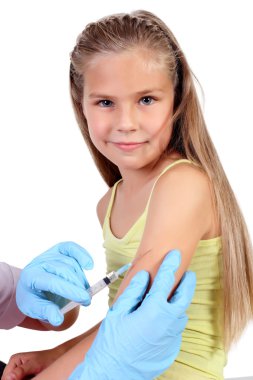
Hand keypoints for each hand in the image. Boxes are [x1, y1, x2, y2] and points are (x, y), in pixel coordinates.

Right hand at [2, 347, 61, 379]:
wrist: (56, 358)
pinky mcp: (24, 376)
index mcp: (14, 360)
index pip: (5, 378)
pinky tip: (33, 377)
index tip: (25, 378)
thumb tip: (10, 377)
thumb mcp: (34, 364)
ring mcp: (19, 372)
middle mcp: (14, 366)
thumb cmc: (47, 358)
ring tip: (33, 376)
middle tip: (30, 377)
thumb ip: (22, 370)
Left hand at [16, 241, 93, 325]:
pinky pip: (71, 248)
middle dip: (78, 286)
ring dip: (81, 278)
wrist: (31, 284)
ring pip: (71, 263)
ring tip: (85, 292)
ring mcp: (49, 254)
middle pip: (64, 270)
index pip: (52, 282)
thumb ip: (46, 312)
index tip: (84, 299)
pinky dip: (82, 254)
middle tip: (87, 300)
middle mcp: (39, 262)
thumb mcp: (34, 308)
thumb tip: (58, 320)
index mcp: (31, 277)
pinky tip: (89, 265)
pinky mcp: (58, 249)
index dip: (70, 290)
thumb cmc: (33, 297)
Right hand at [69, 249, 195, 379]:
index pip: (166, 281)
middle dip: (187, 282)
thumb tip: (145, 276)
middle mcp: (168, 324)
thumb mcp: (119, 312)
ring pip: (181, 314)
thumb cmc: (111, 343)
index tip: (174, 254)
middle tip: (187, 272)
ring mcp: (172, 339)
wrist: (112, 375)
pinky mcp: (171, 349)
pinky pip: (175, 329)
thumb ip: (134, 291)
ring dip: (178, 302)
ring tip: (170, 295)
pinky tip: (160, 319)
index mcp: (154, 311)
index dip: (170, 265)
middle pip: (184, 297)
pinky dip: (171, 319)